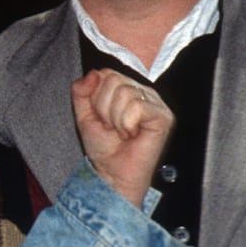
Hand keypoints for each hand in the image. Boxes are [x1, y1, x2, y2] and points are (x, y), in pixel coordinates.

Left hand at [71, 69, 172, 206]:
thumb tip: (92, 74)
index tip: (101, 117)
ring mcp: (156, 103)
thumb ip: (82, 91)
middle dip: (103, 108)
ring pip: (124, 92)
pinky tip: (132, 134)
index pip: (105, 73)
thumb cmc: (104, 147)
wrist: (112, 173)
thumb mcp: (83, 115)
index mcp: (127, 89)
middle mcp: (143, 92)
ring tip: (122, 132)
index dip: (95, 97)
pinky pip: (137, 107)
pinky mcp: (164, 116)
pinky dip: (127, 124)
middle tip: (112, 127)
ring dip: (115, 118)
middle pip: (113, 80)